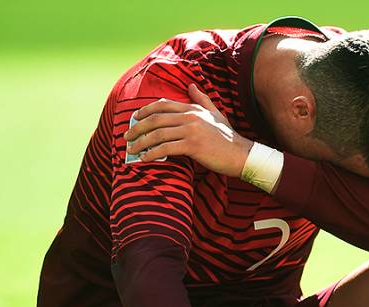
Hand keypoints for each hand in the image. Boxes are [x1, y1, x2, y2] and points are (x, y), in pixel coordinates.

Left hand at [125, 84, 253, 176]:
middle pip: (156, 119)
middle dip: (137, 128)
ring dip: (141, 142)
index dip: (145, 111)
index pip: (163, 105)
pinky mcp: (193, 146)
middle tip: (127, 137)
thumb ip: (201, 99)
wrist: (241, 154)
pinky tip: (144, 159)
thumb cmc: (228, 137)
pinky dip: (152, 154)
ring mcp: (191, 131)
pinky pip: (166, 149)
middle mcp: (190, 117)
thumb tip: (191, 85)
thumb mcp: (215, 114)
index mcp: (193, 109)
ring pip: (158, 134)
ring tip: (131, 150)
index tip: (134, 119)